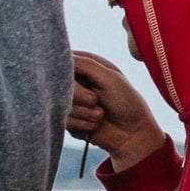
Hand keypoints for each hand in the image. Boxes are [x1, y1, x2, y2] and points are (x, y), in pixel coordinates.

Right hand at [70, 52, 166, 170]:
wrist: (132, 134)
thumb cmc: (127, 102)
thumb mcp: (110, 78)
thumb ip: (86, 65)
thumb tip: (64, 56)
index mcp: (87, 65)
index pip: (65, 61)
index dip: (67, 72)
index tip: (80, 82)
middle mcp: (77, 81)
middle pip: (57, 84)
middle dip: (78, 96)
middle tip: (95, 100)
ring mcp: (72, 101)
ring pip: (59, 104)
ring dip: (83, 112)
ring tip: (100, 114)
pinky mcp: (69, 118)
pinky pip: (63, 120)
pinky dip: (81, 124)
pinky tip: (95, 125)